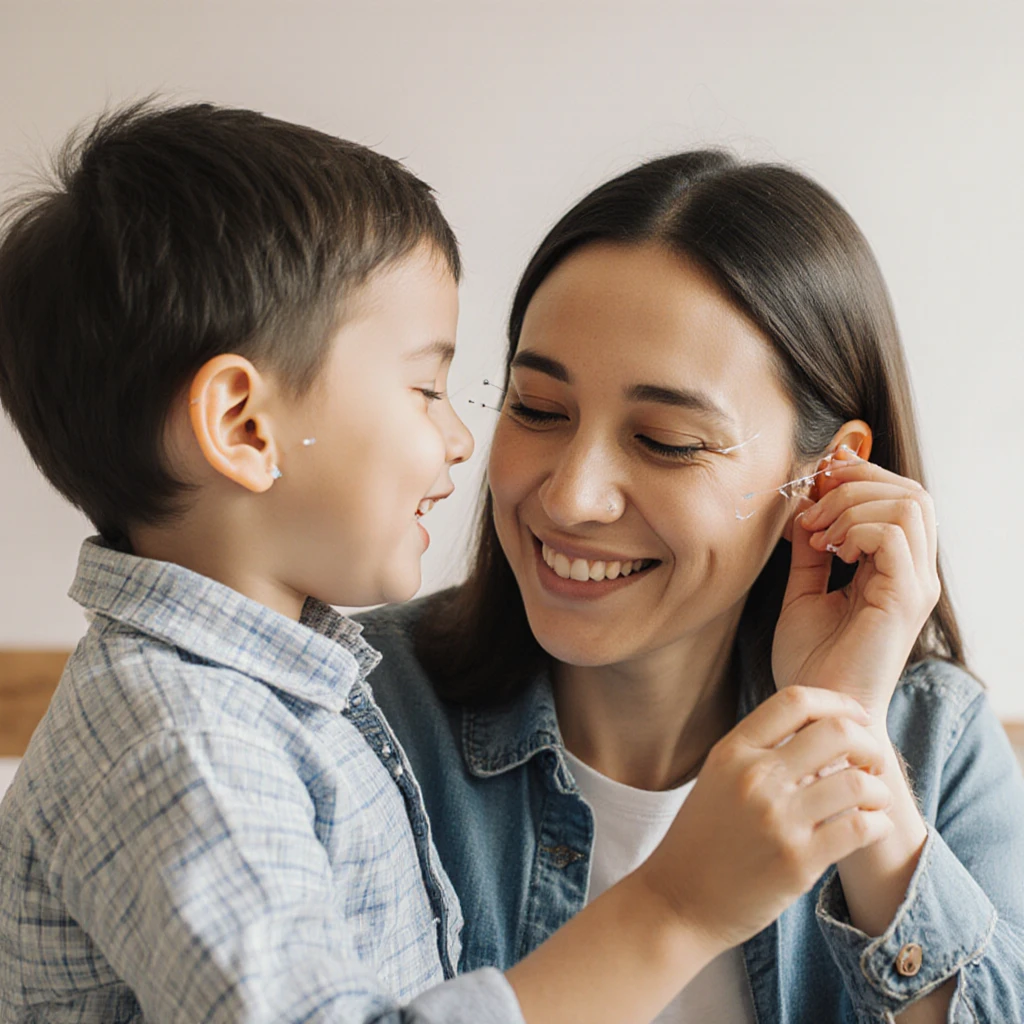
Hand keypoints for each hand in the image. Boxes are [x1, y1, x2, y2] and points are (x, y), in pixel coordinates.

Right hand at [636, 686, 893, 953]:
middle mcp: (755, 777)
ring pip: (857, 781)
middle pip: (836, 732)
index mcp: (732, 752)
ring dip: (878, 789)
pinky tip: (872, 827)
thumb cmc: (701, 839)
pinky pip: (861, 828)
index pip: (795, 701)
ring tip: (873, 800)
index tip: (855, 717)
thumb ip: (759, 753)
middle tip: (871, 761)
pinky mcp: (798, 861)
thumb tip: (819, 733)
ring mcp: (778, 819)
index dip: (837, 702)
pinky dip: (878, 824)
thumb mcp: (717, 779)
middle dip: (868, 743)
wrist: (678, 901)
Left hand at [772, 448, 940, 721]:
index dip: (859, 474)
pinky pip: (895, 535)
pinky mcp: (904, 600)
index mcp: (895, 570)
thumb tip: (805, 506)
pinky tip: (832, 551)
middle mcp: (913, 574)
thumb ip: (810, 549)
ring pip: (908, 504)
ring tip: (821, 534)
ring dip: (853, 505)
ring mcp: (914, 586)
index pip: (899, 497)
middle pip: (911, 492)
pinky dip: (857, 528)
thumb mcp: (804, 591)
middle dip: (856, 482)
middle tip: (813, 508)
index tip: (816, 480)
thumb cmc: (811, 662)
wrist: (815, 708)